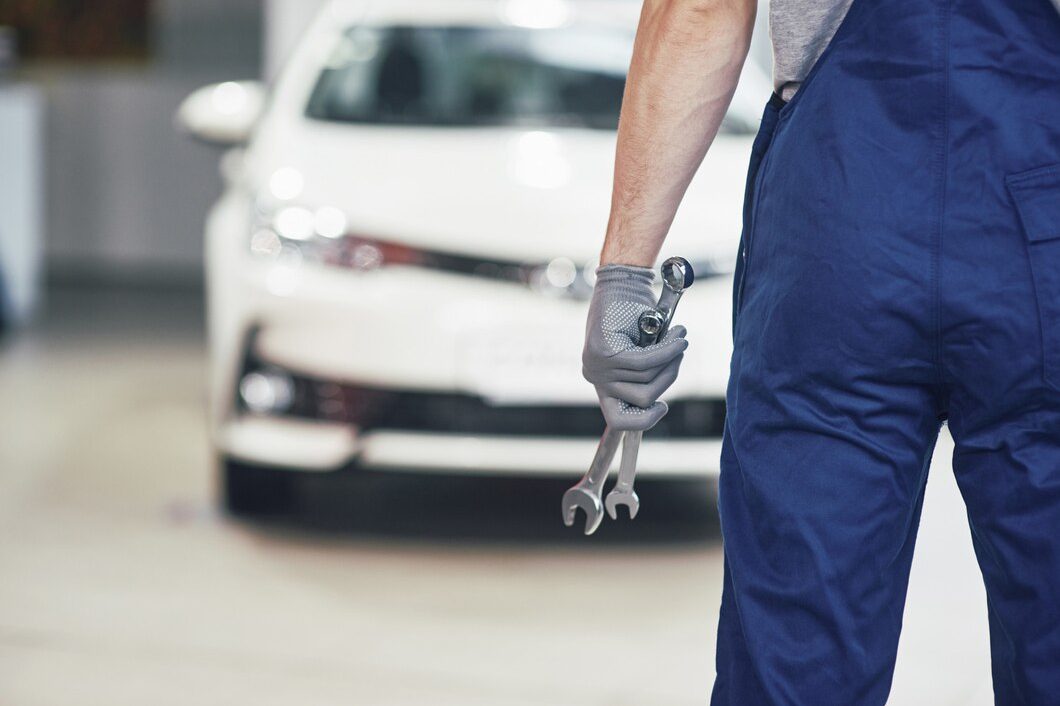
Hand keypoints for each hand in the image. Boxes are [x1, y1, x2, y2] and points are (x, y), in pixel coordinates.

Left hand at [582, 265, 687, 431]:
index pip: (618, 420)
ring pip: (647, 380)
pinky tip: (679, 336)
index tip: (662, 407)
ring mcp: (597, 365)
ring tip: (678, 338)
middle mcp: (595, 376)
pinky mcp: (604, 352)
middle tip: (678, 356)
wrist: (623, 282)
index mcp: (602, 382)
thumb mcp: (642, 353)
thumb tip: (657, 402)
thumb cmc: (636, 315)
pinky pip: (645, 362)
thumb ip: (647, 376)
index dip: (644, 420)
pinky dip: (668, 350)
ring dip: (671, 360)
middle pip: (642, 401)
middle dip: (667, 380)